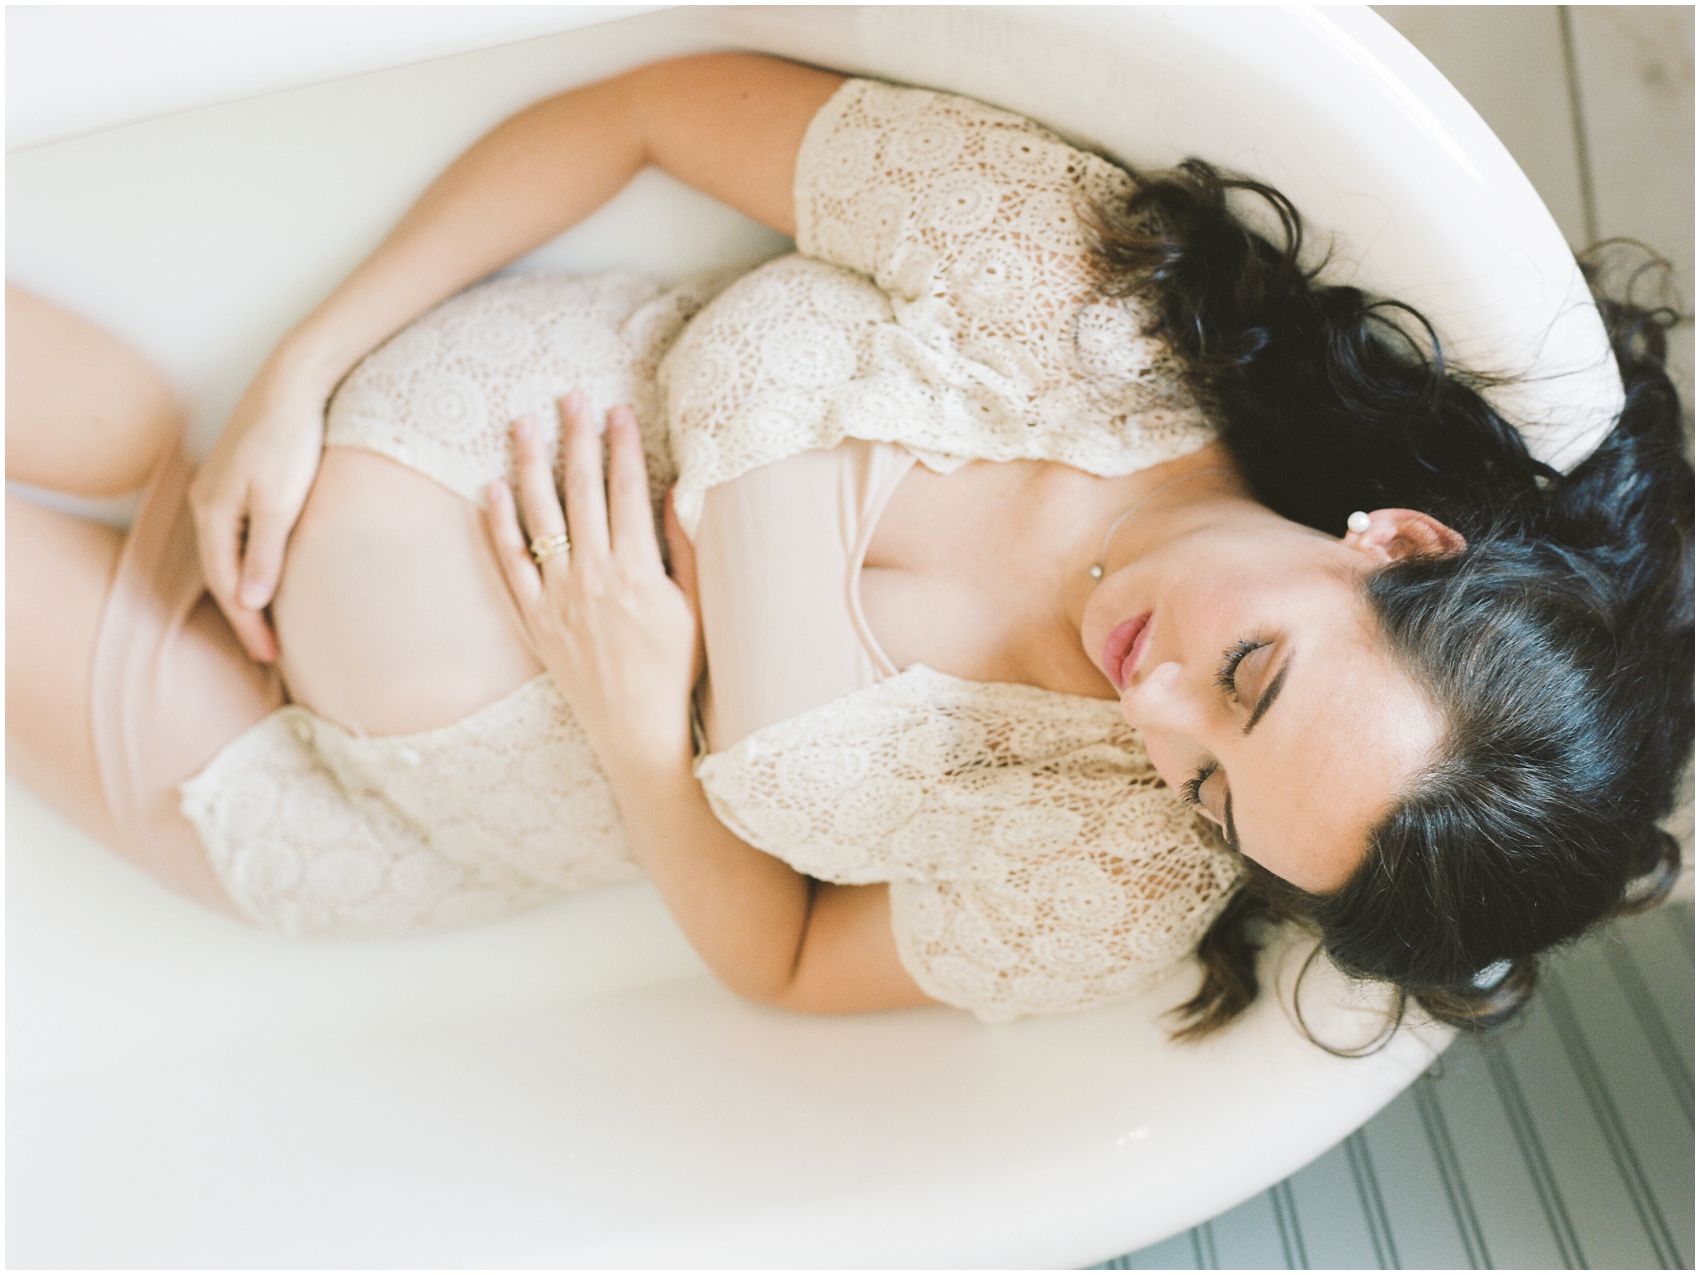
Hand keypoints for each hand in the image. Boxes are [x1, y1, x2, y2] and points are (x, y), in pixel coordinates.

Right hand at [188, 361, 329, 663]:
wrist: (295, 383)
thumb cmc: (291, 439)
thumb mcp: (282, 501)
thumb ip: (266, 551)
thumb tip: (250, 601)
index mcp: (213, 513)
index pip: (227, 585)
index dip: (249, 624)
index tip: (271, 656)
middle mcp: (207, 504)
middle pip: (222, 574)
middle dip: (245, 616)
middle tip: (271, 653)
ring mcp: (218, 491)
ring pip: (228, 556)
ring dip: (246, 591)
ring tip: (269, 624)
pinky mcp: (237, 481)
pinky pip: (237, 537)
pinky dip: (250, 564)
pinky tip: (267, 575)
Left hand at [483, 391, 703, 776]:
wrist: (639, 732)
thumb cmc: (679, 670)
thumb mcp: (699, 608)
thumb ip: (685, 549)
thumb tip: (679, 491)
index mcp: (638, 572)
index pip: (626, 491)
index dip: (622, 445)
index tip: (618, 409)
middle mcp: (593, 578)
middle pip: (580, 492)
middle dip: (575, 438)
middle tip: (569, 396)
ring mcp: (558, 599)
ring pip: (538, 518)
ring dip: (529, 465)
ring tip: (522, 424)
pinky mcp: (534, 621)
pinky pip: (508, 565)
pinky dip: (497, 526)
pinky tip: (491, 491)